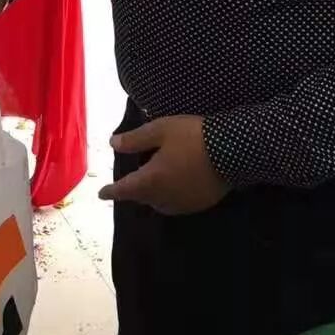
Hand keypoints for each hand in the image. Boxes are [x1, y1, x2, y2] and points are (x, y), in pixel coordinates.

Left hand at [99, 116, 228, 215]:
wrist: (233, 150)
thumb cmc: (192, 137)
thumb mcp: (160, 130)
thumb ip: (134, 139)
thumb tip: (113, 144)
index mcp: (151, 180)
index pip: (124, 189)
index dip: (111, 191)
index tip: (101, 194)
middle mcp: (164, 198)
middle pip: (142, 197)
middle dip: (134, 190)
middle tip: (129, 180)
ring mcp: (184, 203)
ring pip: (160, 203)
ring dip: (152, 194)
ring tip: (151, 180)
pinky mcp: (200, 204)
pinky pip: (177, 203)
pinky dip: (169, 195)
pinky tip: (174, 183)